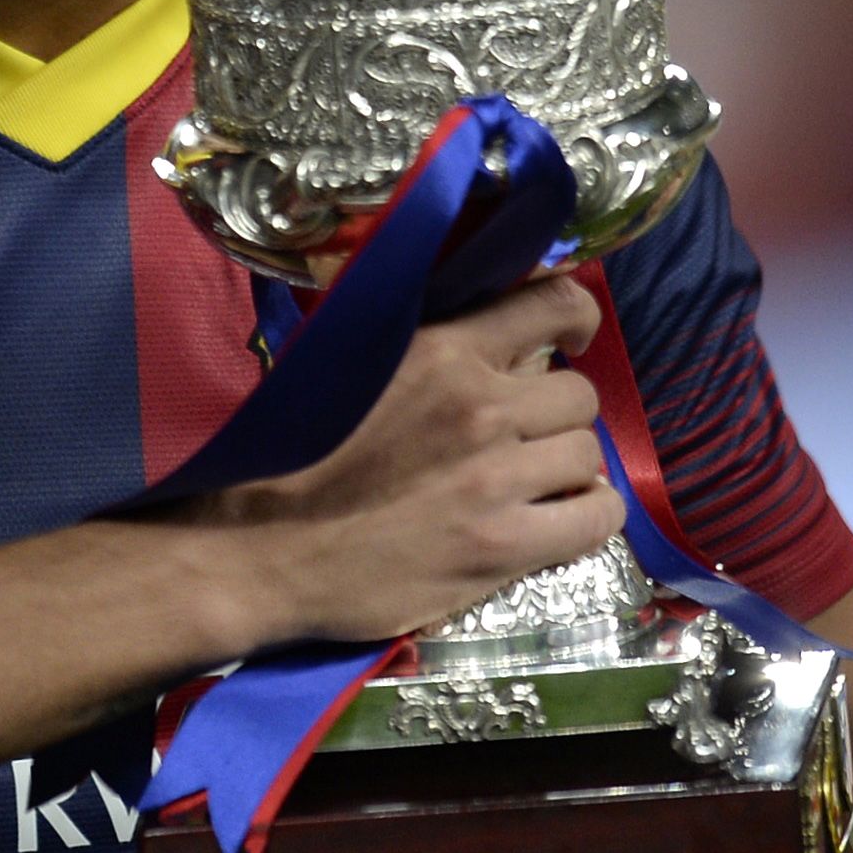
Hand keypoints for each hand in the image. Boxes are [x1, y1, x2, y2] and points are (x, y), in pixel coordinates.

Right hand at [180, 275, 618, 644]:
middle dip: (557, 416)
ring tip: (534, 486)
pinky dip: (587, 516)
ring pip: (587, 454)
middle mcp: (480, 405)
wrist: (258, 549)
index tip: (571, 340)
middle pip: (578, 393)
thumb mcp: (353, 366)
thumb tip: (484, 334)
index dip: (577, 320)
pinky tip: (558, 523)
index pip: (554, 303)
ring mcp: (496, 478)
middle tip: (526, 439)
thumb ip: (423, 348)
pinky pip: (595, 518)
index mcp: (442, 351)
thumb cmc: (290, 458)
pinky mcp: (503, 545)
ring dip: (567, 470)